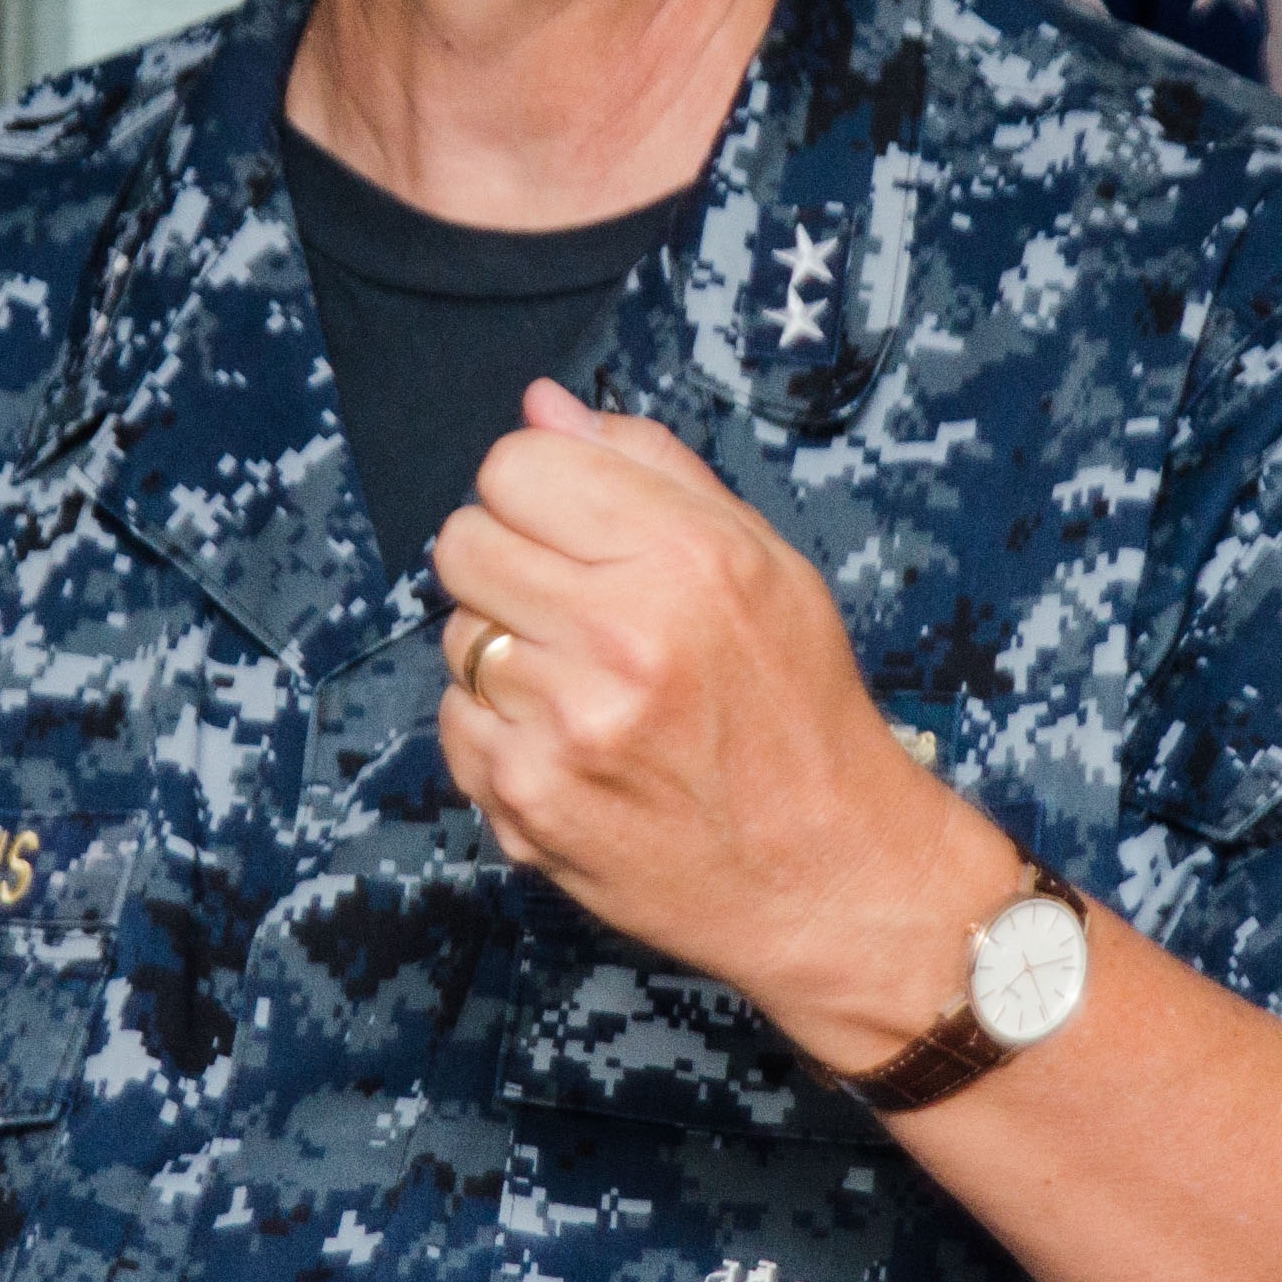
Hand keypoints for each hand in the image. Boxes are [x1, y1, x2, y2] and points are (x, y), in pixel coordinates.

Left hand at [432, 381, 1018, 1064]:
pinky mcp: (526, 802)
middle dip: (507, 561)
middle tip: (570, 607)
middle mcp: (622, 637)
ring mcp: (566, 727)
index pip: (516, 465)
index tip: (569, 527)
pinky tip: (572, 746)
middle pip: (463, 541)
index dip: (538, 491)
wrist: (825, 875)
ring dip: (507, 651)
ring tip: (587, 685)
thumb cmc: (799, 708)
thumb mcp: (765, 563)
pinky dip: (501, 730)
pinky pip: (456, 722)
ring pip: (457, 635)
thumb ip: (650, 469)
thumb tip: (543, 405)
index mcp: (686, 559)